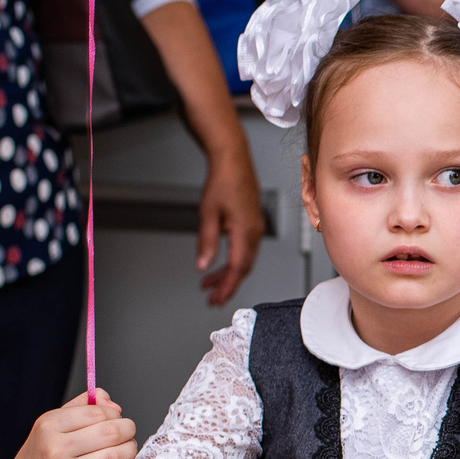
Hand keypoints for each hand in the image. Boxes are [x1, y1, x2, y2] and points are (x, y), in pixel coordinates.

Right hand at [4, 391, 139, 458]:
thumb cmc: (45, 455)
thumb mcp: (54, 425)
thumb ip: (83, 406)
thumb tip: (113, 404)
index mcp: (49, 425)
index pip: (97, 412)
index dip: (115, 415)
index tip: (117, 420)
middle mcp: (53, 449)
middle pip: (110, 433)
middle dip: (128, 430)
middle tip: (128, 434)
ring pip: (113, 457)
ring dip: (130, 451)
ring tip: (128, 451)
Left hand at [196, 155, 263, 304]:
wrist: (233, 160)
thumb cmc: (224, 180)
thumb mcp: (208, 213)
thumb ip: (207, 242)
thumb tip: (203, 264)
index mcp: (246, 231)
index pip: (238, 267)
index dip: (227, 286)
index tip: (217, 298)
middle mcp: (255, 232)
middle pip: (243, 268)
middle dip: (227, 284)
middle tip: (212, 297)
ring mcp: (256, 228)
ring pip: (245, 260)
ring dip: (229, 273)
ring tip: (211, 283)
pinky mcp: (252, 224)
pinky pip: (246, 249)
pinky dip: (234, 261)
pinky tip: (221, 263)